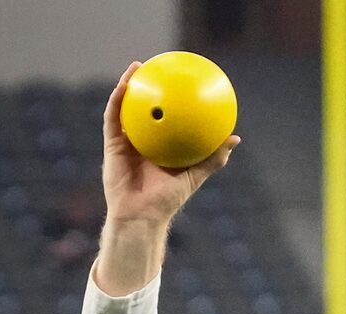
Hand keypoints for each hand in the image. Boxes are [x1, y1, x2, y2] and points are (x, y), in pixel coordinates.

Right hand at [93, 63, 235, 295]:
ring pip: (125, 109)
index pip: (168, 119)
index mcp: (160, 148)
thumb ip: (213, 158)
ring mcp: (125, 142)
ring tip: (138, 66)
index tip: (183, 81)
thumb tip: (234, 138)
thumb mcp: (194, 176)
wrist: (140, 216)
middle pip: (146, 109)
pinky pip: (113, 119)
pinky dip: (118, 100)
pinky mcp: (112, 145)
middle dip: (150, 87)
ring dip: (129, 86)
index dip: (173, 100)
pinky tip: (126, 84)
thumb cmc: (167, 201)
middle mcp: (142, 142)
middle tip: (160, 66)